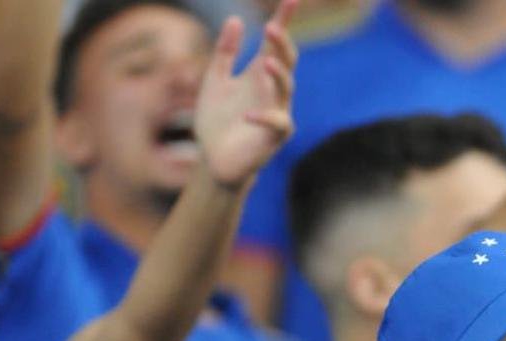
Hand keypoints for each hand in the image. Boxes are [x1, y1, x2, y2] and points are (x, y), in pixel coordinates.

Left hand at [194, 0, 298, 189]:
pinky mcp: (275, 136)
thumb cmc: (216, 121)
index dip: (283, 22)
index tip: (291, 0)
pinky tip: (247, 115)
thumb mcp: (214, 80)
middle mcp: (272, 90)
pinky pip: (277, 123)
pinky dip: (264, 117)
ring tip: (268, 62)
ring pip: (287, 88)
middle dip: (281, 45)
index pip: (274, 44)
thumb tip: (235, 19)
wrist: (214, 160)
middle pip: (285, 60)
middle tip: (271, 28)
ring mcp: (277, 111)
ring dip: (279, 74)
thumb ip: (224, 52)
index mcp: (258, 74)